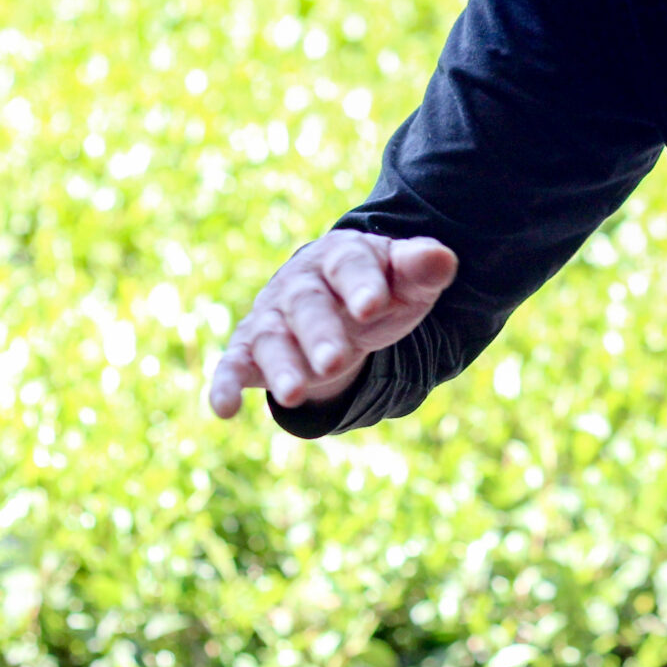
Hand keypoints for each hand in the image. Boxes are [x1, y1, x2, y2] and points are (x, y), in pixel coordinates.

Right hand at [207, 231, 456, 418]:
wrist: (342, 301)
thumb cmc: (380, 289)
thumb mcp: (407, 279)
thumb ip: (422, 268)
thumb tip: (443, 258)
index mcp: (342, 256)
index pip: (350, 265)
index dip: (361, 285)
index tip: (373, 307)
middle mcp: (301, 284)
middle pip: (308, 305)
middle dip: (320, 333)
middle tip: (335, 361)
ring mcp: (273, 317)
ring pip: (271, 338)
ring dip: (281, 365)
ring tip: (294, 393)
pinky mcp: (251, 350)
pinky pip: (233, 365)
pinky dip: (225, 385)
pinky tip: (224, 410)